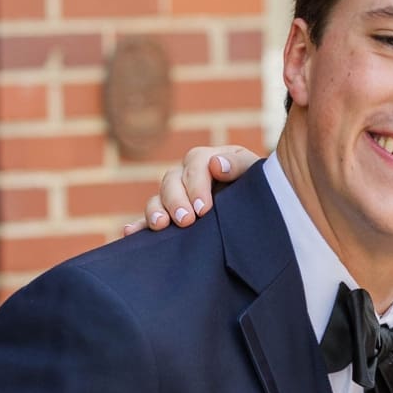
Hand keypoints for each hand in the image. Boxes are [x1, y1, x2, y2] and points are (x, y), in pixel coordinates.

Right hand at [123, 145, 261, 235]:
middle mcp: (188, 175)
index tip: (203, 209)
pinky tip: (130, 232)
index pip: (196, 164)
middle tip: (186, 220)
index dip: (197, 185)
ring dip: (156, 211)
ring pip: (158, 198)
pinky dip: (138, 225)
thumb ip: (238, 165)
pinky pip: (149, 219)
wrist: (261, 215)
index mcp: (209, 160)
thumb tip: (215, 164)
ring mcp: (176, 196)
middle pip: (172, 180)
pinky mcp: (169, 216)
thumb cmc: (261, 192)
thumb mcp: (255, 175)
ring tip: (161, 225)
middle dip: (176, 200)